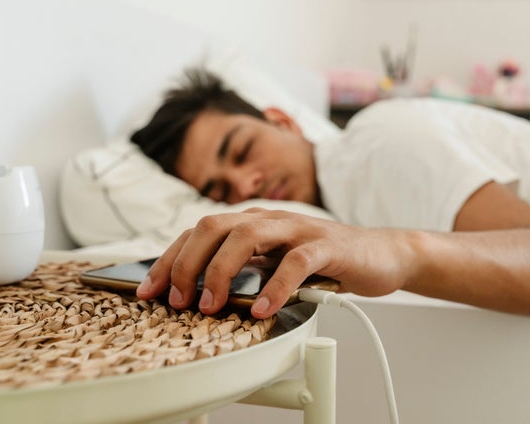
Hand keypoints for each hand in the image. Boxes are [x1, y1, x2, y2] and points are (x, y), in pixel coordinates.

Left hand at [136, 208, 414, 317]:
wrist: (380, 254)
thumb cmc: (323, 263)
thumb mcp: (274, 264)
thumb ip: (245, 269)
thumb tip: (199, 293)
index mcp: (252, 222)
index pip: (198, 232)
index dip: (169, 259)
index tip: (148, 291)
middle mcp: (270, 219)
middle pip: (213, 226)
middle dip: (186, 263)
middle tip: (177, 300)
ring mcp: (298, 228)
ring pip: (248, 235)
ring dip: (221, 271)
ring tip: (210, 306)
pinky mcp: (326, 244)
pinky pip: (296, 261)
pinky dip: (275, 286)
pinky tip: (262, 309)